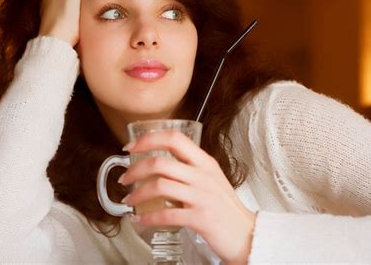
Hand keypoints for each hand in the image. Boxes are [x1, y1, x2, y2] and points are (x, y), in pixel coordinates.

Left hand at [119, 131, 255, 264]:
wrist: (245, 233)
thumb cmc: (225, 206)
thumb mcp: (211, 178)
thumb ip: (190, 167)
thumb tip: (160, 162)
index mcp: (205, 162)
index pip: (174, 138)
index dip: (149, 139)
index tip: (131, 147)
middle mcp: (203, 175)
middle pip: (161, 162)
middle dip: (135, 169)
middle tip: (125, 178)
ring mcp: (202, 196)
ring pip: (160, 186)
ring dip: (137, 194)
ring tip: (129, 201)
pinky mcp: (200, 218)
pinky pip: (166, 214)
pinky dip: (148, 217)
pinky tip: (140, 219)